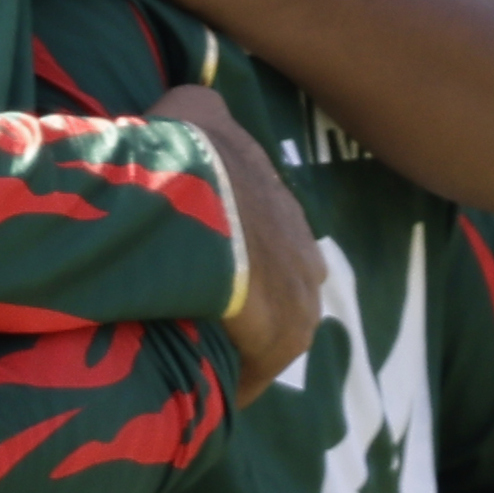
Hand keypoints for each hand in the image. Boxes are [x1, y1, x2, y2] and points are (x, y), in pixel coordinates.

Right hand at [157, 81, 319, 387]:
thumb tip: (196, 105)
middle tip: (205, 318)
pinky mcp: (285, 334)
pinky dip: (231, 378)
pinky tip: (200, 387)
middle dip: (251, 304)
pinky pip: (256, 368)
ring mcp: (302, 294)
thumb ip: (200, 108)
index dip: (238, 254)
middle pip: (284, 288)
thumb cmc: (188, 149)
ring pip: (275, 331)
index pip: (274, 239)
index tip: (209, 269)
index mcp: (285, 205)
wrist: (196, 193)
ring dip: (243, 344)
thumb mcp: (193, 105)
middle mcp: (305, 250)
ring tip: (200, 358)